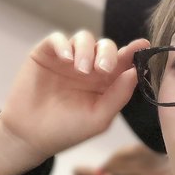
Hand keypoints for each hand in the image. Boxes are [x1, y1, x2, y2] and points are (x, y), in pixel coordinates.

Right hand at [0, 30, 148, 164]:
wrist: (31, 135)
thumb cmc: (67, 130)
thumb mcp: (99, 117)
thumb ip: (118, 95)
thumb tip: (134, 71)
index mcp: (106, 82)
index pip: (122, 63)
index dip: (133, 52)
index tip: (143, 45)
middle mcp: (89, 67)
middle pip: (105, 46)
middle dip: (108, 53)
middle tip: (103, 69)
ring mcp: (68, 59)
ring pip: (84, 38)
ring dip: (86, 50)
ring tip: (81, 69)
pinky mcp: (45, 54)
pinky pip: (57, 39)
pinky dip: (63, 45)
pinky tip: (66, 59)